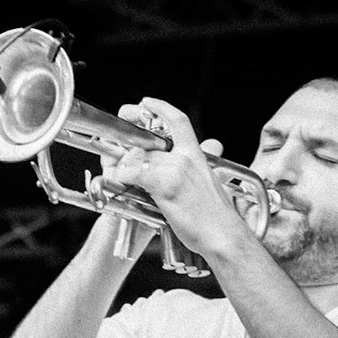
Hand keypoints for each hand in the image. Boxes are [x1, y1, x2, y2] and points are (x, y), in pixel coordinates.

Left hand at [106, 97, 243, 257]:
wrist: (224, 235)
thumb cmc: (215, 218)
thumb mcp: (206, 184)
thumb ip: (190, 170)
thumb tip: (176, 166)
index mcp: (197, 155)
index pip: (178, 120)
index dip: (160, 107)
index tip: (145, 102)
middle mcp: (186, 157)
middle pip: (146, 142)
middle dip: (125, 149)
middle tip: (112, 153)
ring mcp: (176, 169)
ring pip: (136, 157)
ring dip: (121, 167)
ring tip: (119, 177)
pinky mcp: (165, 184)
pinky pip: (133, 172)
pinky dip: (123, 177)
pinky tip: (124, 184)